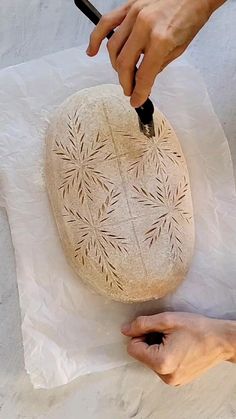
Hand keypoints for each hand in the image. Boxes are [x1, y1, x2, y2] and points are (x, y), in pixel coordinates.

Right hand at [87, 0, 224, 107]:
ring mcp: (134, 14)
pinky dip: (96, 39)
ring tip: (124, 75)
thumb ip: (157, 66)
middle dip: (126, 82)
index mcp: (161, 39)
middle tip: (130, 90)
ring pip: (114, 48)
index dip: (139, 92)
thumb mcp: (179, 49)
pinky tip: (92, 52)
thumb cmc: (190, 17)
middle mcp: (145, 26)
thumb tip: (142, 82)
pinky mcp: (129, 6)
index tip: (136, 101)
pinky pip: (106, 23)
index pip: (144, 74)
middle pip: (125, 63)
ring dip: (116, 67)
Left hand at [121, 312, 235, 385]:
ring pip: (151, 360)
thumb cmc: (197, 328)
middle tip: (168, 333)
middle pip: (141, 355)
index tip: (156, 329)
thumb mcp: (167, 320)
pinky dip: (165, 355)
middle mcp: (165, 376)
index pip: (132, 348)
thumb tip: (125, 330)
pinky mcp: (178, 380)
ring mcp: (172, 380)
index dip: (140, 334)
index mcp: (161, 362)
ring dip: (157, 348)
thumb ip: (143, 324)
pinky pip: (161, 366)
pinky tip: (179, 347)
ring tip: (175, 340)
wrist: (221, 341)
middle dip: (149, 341)